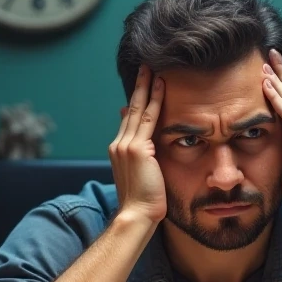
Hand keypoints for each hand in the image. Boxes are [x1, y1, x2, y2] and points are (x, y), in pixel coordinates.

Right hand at [108, 64, 166, 223]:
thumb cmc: (143, 201)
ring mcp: (126, 145)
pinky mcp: (138, 149)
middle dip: (138, 87)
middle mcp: (119, 144)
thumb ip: (142, 157)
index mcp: (118, 150)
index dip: (135, 101)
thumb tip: (147, 145)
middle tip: (145, 67)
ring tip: (153, 69)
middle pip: (130, 109)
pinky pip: (149, 118)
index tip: (141, 86)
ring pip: (138, 109)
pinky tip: (162, 86)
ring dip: (146, 87)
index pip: (128, 119)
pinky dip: (155, 100)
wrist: (137, 214)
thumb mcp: (140, 176)